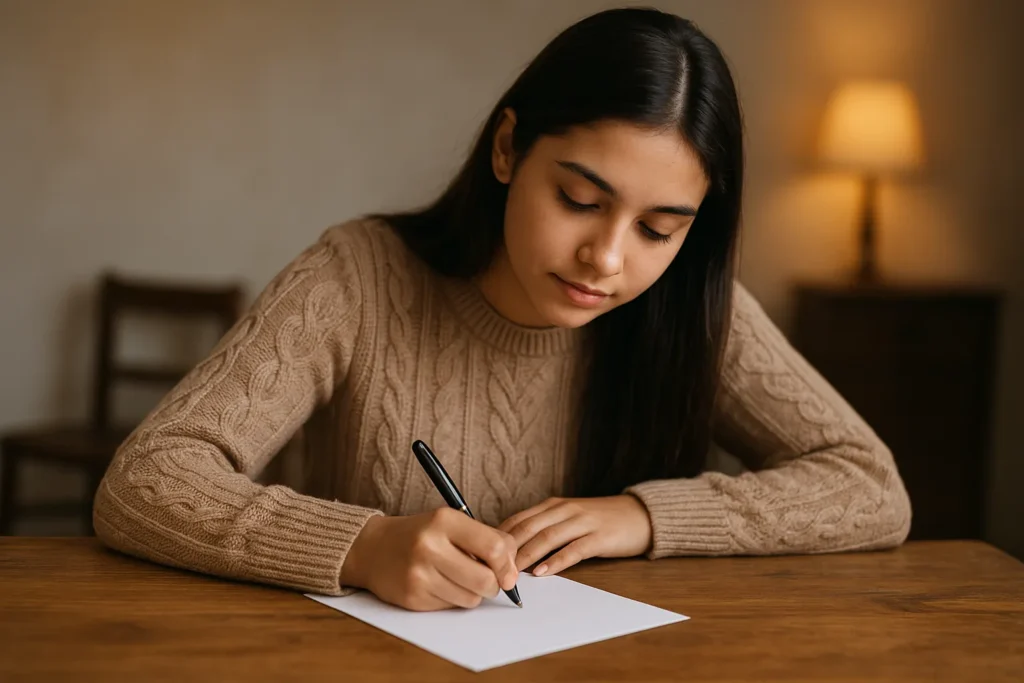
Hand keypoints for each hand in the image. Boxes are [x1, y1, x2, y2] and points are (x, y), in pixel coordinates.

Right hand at [340, 509, 518, 611]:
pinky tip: (439, 585)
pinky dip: (453, 599)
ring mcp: (419, 573)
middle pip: (485, 579)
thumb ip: (485, 539)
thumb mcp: (450, 523)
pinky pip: (451, 607)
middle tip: (488, 580)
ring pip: (471, 598)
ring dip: (473, 593)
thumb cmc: (420, 535)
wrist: (373, 549)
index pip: (494, 547)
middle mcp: (430, 545)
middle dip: (494, 584)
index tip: (508, 572)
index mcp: (444, 520)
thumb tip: (512, 570)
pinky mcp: (412, 597)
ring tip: (459, 579)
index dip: (508, 564)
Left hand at [498, 496, 652, 576]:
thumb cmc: (600, 521)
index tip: (482, 554)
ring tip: (511, 572)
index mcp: (553, 505)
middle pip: (528, 528)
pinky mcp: (599, 537)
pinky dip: (555, 561)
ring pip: (547, 537)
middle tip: (489, 567)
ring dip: (526, 556)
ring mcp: (582, 522)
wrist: (639, 515)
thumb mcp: (568, 518)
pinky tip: (542, 572)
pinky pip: (573, 549)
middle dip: (507, 549)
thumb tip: (512, 550)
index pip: (518, 519)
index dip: (498, 537)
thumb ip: (544, 529)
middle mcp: (565, 510)